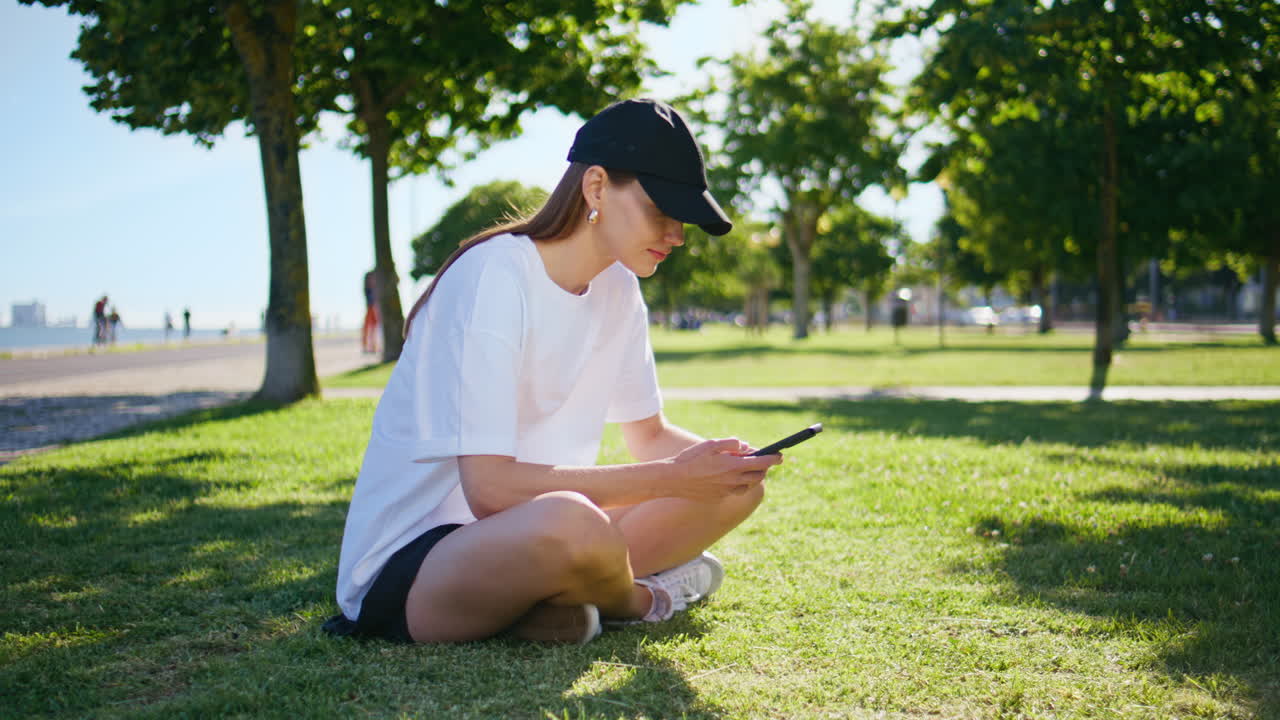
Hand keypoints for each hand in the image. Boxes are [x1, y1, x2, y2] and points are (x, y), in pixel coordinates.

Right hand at [667, 438, 781, 501]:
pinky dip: (739, 483)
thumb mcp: (710, 444)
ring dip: (752, 477)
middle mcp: (732, 480)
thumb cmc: (690, 459)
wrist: (673, 480)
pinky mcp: (719, 497)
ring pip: (748, 485)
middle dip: (764, 468)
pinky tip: (730, 476)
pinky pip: (735, 490)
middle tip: (764, 461)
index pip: (761, 462)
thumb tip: (745, 446)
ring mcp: (726, 490)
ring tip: (747, 468)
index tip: (780, 456)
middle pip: (758, 476)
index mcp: (732, 465)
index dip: (773, 458)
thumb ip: (730, 444)